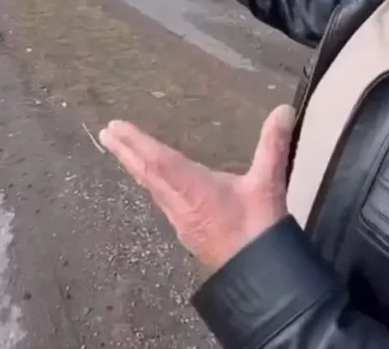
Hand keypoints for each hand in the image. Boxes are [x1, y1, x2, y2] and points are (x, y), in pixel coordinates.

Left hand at [99, 105, 294, 272]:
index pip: (157, 159)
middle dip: (125, 151)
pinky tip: (150, 182)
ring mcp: (179, 219)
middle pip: (145, 172)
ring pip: (150, 187)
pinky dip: (149, 183)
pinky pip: (160, 200)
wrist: (258, 279)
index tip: (115, 127)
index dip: (136, 141)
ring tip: (120, 150)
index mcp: (192, 188)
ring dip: (134, 166)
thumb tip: (283, 110)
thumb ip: (273, 145)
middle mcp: (178, 202)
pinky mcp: (186, 230)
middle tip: (105, 133)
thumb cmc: (260, 229)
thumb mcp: (268, 183)